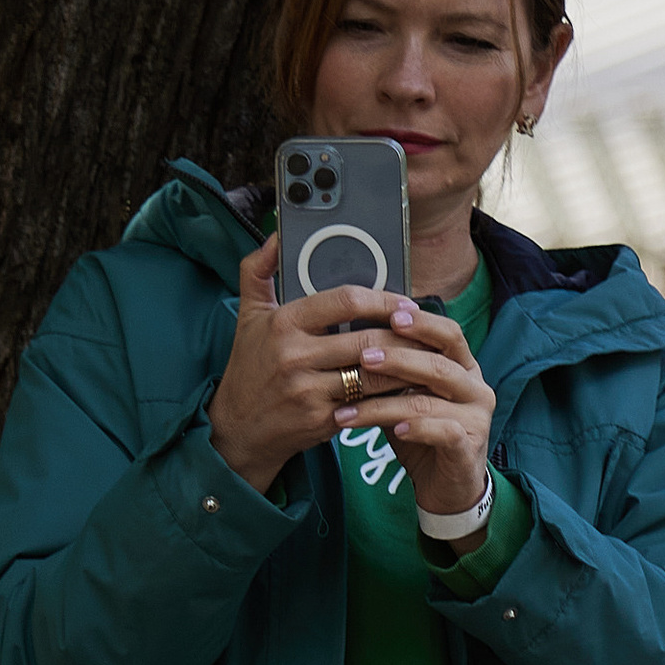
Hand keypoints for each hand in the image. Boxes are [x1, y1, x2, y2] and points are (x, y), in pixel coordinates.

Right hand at [207, 236, 417, 497]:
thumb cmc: (248, 367)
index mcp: (283, 323)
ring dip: (404, 368)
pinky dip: (391, 396)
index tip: (405, 303)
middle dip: (403, 337)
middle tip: (426, 333)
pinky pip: (368, 404)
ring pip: (373, 375)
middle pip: (367, 340)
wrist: (237, 429)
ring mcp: (309, 391)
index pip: (344, 301)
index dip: (382, 300)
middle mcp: (295, 356)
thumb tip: (275, 235)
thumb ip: (258, 270)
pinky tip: (406, 389)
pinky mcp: (321, 420)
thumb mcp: (247, 316)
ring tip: (424, 360)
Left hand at [360, 295, 495, 516]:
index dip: (422, 323)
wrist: (447, 488)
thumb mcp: (406, 397)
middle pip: (438, 364)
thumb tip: (351, 341)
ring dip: (386, 403)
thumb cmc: (423, 436)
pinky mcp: (470, 448)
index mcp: (464, 368)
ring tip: (351, 407)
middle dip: (398, 358)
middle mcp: (476, 388)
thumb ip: (392, 373)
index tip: (389, 316)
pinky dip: (418, 428)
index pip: (449, 334)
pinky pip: (444, 432)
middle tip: (362, 357)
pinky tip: (395, 430)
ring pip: (430, 401)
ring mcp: (477, 418)